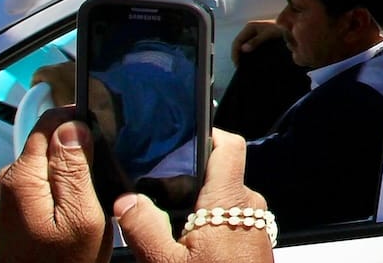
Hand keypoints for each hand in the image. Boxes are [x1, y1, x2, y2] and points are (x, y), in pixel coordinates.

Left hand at [0, 108, 108, 262]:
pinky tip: (80, 203)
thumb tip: (73, 126)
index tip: (103, 138)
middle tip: (102, 174)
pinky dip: (67, 183)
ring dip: (75, 167)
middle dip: (79, 148)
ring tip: (93, 193)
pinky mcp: (21, 203)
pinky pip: (47, 177)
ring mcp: (14, 192)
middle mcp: (12, 179)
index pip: (50, 123)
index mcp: (24, 176)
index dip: (79, 123)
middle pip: (50, 139)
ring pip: (51, 159)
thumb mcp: (81, 216)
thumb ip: (75, 170)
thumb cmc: (62, 262)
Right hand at [116, 130, 274, 262]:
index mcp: (230, 200)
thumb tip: (126, 200)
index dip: (209, 132)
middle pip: (221, 174)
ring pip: (225, 200)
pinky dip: (211, 223)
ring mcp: (256, 224)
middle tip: (159, 186)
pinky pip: (233, 220)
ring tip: (169, 218)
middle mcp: (250, 205)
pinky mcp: (255, 241)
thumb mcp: (166, 262)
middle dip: (192, 179)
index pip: (229, 145)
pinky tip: (188, 240)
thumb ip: (144, 227)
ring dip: (200, 205)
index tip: (182, 135)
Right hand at [231, 20, 285, 66]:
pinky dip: (248, 54)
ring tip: (243, 66)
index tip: (238, 65)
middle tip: (239, 68)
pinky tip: (250, 61)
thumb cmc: (280, 29)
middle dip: (237, 55)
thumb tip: (243, 49)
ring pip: (243, 46)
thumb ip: (256, 41)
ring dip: (242, 56)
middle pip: (239, 44)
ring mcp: (254, 34)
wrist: (292, 27)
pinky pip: (250, 47)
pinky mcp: (259, 39)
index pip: (237, 41)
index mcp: (249, 27)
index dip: (235, 53)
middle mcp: (250, 30)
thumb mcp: (268, 34)